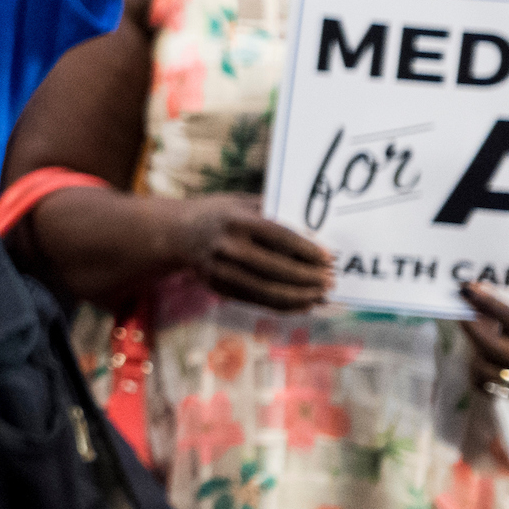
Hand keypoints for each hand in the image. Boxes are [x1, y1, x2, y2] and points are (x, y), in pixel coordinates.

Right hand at [175, 195, 332, 309]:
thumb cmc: (219, 213)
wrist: (177, 233)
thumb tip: (314, 233)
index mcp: (236, 220)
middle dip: (309, 277)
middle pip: (277, 269)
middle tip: (331, 280)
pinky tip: (303, 304)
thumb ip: (273, 213)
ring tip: (322, 296)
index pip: (280, 237)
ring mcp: (221, 270)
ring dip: (301, 296)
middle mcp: (227, 247)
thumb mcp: (242, 202)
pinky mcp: (219, 287)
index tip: (330, 258)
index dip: (308, 250)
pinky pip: (257, 301)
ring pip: (268, 290)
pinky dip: (284, 306)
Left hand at [460, 283, 508, 397]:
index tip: (468, 289)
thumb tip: (471, 290)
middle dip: (472, 326)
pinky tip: (482, 352)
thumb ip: (503, 302)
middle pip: (491, 345)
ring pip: (481, 363)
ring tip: (480, 331)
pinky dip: (475, 365)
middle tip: (461, 310)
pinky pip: (480, 380)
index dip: (489, 303)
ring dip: (475, 346)